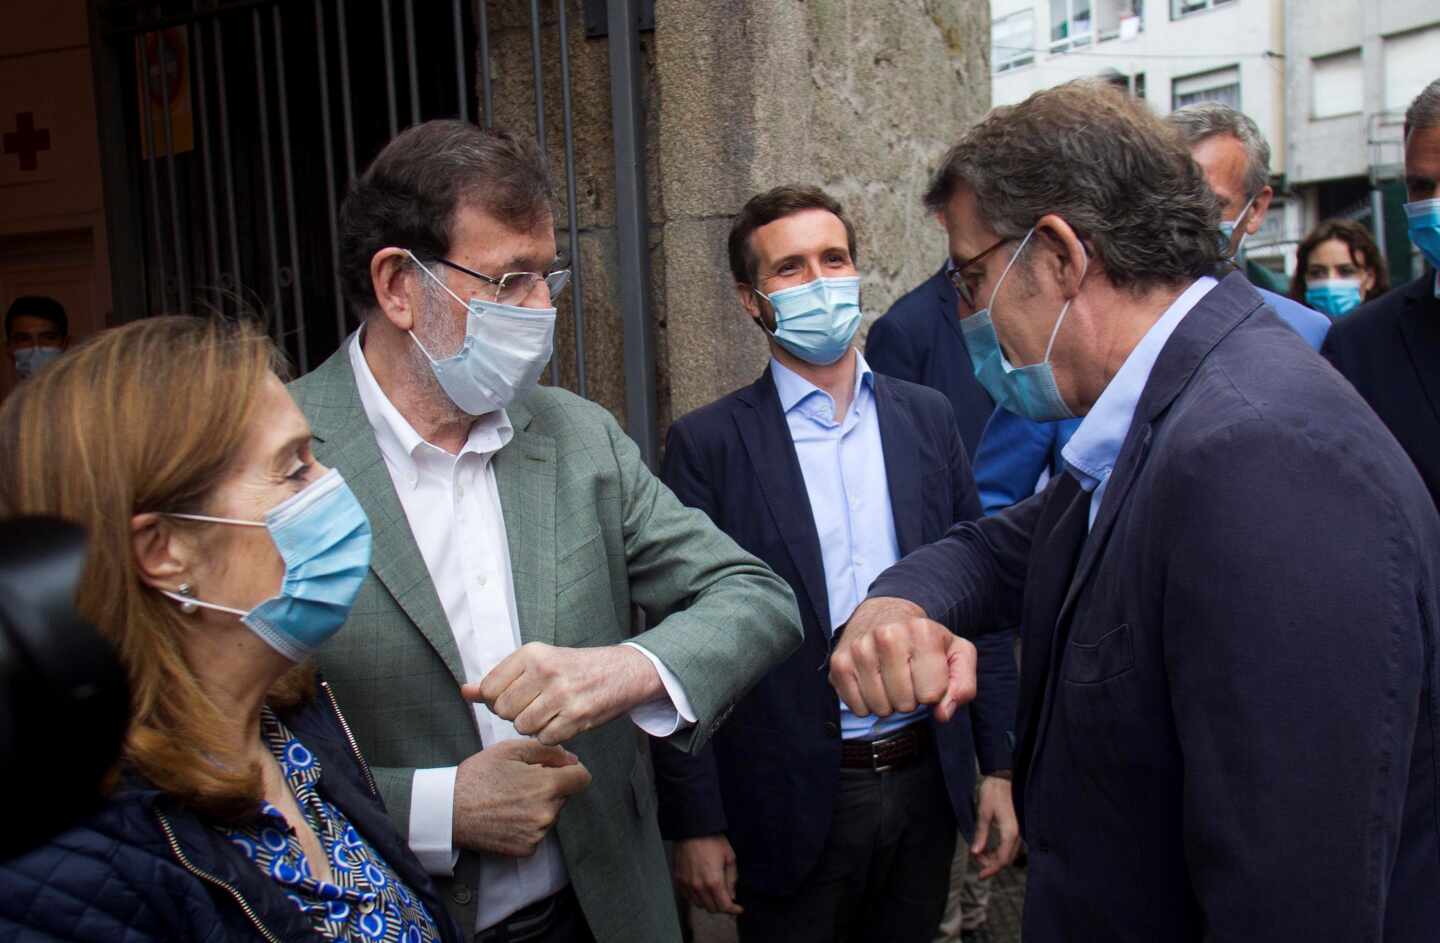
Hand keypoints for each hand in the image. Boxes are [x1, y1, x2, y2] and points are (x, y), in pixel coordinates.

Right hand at [451, 739, 591, 855]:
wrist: (449, 811)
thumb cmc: (478, 776)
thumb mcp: (510, 750)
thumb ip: (547, 751)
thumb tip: (572, 759)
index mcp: (546, 786)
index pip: (582, 778)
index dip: (571, 770)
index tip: (557, 769)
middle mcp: (546, 814)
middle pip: (565, 796)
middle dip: (551, 787)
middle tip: (522, 783)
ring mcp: (537, 835)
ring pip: (551, 815)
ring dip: (540, 806)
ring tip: (511, 800)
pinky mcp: (526, 850)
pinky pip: (538, 833)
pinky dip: (528, 825)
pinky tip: (508, 817)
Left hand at [465, 643, 662, 744]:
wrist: (623, 672)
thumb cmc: (576, 668)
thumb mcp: (537, 664)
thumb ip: (499, 679)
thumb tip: (465, 692)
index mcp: (532, 653)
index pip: (490, 689)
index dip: (499, 700)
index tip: (516, 696)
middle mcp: (545, 670)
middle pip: (504, 711)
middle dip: (516, 714)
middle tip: (536, 705)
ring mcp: (562, 694)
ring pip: (523, 726)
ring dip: (534, 726)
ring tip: (551, 713)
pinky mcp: (577, 716)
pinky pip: (546, 738)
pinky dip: (552, 735)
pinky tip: (564, 721)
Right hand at [673, 834, 742, 914]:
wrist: (691, 829)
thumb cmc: (712, 840)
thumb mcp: (729, 857)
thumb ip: (732, 879)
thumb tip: (732, 895)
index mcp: (714, 882)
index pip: (724, 906)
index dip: (733, 910)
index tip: (738, 909)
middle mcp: (699, 887)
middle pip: (712, 908)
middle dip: (722, 906)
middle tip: (727, 899)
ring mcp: (686, 884)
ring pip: (699, 905)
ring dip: (708, 903)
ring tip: (714, 894)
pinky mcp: (678, 880)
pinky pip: (688, 897)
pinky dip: (696, 897)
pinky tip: (701, 890)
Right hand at [829, 597, 977, 722]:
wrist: (884, 614)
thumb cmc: (923, 639)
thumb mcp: (956, 653)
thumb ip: (963, 684)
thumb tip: (943, 713)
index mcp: (922, 632)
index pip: (932, 694)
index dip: (933, 691)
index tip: (927, 674)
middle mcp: (887, 636)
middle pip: (906, 704)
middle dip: (911, 697)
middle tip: (908, 676)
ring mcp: (859, 649)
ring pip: (881, 708)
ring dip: (889, 702)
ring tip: (890, 678)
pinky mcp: (839, 663)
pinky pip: (858, 708)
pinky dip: (867, 703)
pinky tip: (872, 682)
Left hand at [970, 774, 1019, 878]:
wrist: (1004, 775)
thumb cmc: (993, 791)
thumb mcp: (983, 812)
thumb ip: (980, 834)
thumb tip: (975, 852)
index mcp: (1010, 832)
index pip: (1002, 859)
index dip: (991, 869)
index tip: (980, 875)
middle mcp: (1018, 834)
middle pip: (1007, 859)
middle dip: (992, 864)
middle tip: (976, 861)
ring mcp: (1020, 830)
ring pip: (1010, 853)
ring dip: (996, 857)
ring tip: (980, 854)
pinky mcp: (1018, 826)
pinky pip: (1011, 844)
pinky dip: (1000, 849)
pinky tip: (989, 847)